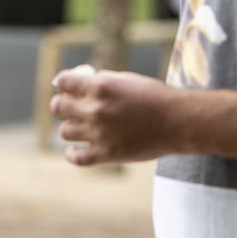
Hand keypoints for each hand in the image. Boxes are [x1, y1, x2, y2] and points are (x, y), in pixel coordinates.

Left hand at [51, 65, 174, 165]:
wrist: (178, 122)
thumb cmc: (155, 98)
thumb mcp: (126, 80)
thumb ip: (102, 82)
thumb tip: (79, 85)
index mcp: (100, 86)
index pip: (63, 82)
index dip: (63, 85)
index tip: (67, 90)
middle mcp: (95, 109)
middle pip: (58, 107)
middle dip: (63, 106)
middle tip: (70, 110)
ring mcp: (99, 133)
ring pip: (65, 132)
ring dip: (71, 129)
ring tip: (81, 129)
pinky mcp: (106, 154)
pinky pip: (76, 157)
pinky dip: (72, 154)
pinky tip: (76, 150)